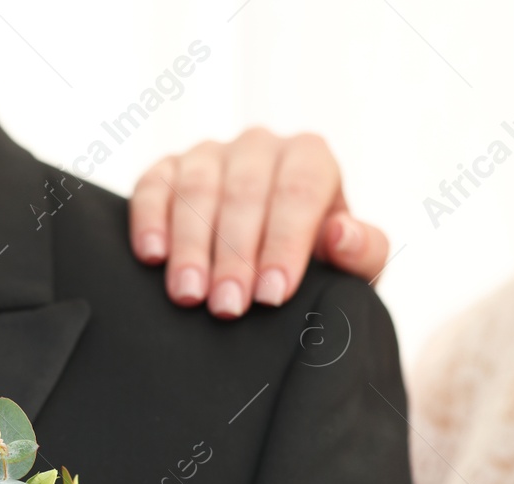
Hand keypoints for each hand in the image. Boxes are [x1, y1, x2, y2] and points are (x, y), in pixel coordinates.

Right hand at [130, 128, 390, 318]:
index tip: (272, 295)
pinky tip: (152, 256)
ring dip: (191, 245)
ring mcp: (209, 155)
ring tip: (188, 296)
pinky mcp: (167, 171)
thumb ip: (363, 253)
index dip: (284, 243)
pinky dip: (149, 219)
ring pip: (197, 189)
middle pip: (245, 192)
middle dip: (234, 254)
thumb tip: (341, 235)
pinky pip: (152, 186)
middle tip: (227, 307)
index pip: (299, 191)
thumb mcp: (351, 267)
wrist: (269, 266)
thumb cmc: (315, 264)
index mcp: (310, 158)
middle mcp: (260, 147)